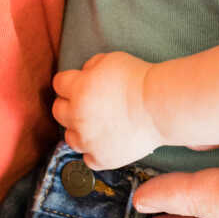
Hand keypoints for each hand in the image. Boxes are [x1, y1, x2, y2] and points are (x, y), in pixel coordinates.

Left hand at [52, 52, 163, 168]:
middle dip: (70, 105)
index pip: (58, 84)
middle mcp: (77, 115)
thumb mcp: (111, 59)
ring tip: (97, 124)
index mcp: (78, 88)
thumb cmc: (139, 79)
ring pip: (70, 137)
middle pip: (58, 111)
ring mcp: (88, 140)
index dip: (69, 82)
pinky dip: (94, 151)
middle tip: (88, 104)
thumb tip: (83, 74)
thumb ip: (90, 66)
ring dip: (79, 130)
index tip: (78, 84)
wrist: (160, 106)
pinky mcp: (101, 158)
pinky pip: (87, 158)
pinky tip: (105, 141)